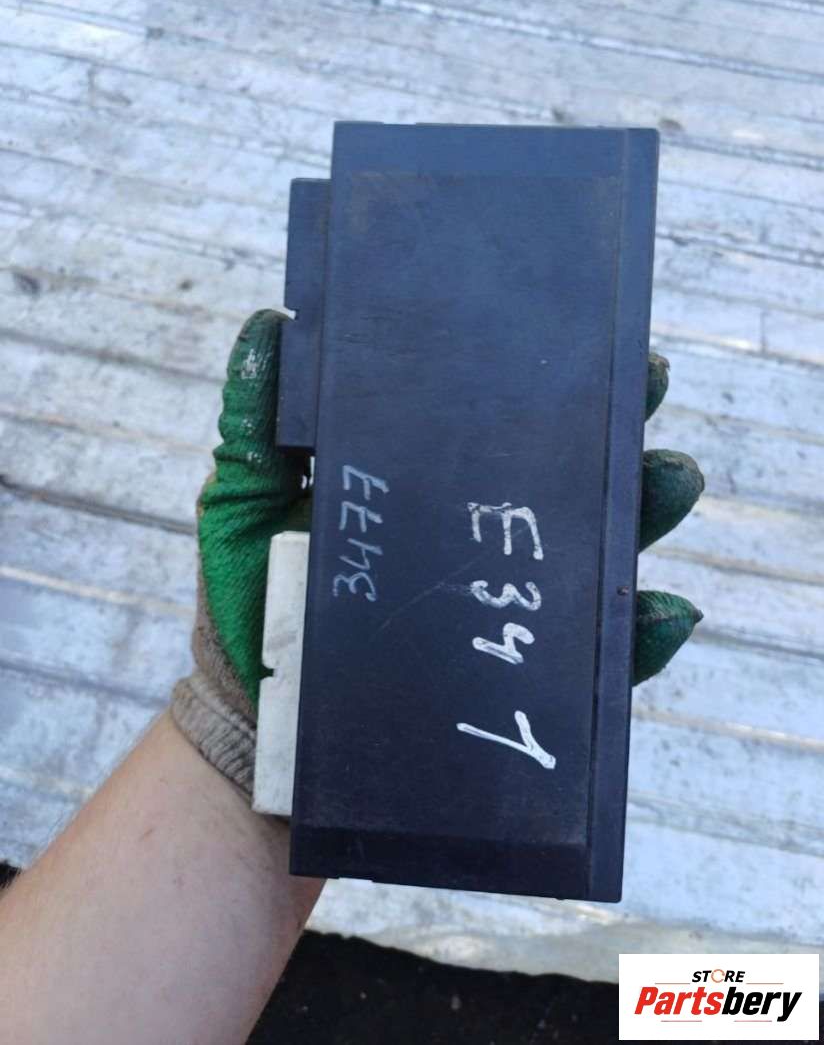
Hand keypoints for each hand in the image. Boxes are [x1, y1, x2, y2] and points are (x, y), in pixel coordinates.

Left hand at [171, 312, 702, 790]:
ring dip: (644, 514)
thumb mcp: (242, 508)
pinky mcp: (513, 687)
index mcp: (423, 491)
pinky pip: (591, 662)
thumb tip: (271, 324)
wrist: (258, 737)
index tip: (588, 338)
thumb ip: (255, 427)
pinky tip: (664, 610)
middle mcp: (471, 544)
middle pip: (562, 480)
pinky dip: (637, 639)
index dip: (544, 383)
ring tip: (668, 479)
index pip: (496, 427)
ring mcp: (499, 615)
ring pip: (593, 557)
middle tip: (648, 388)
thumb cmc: (249, 612)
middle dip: (614, 432)